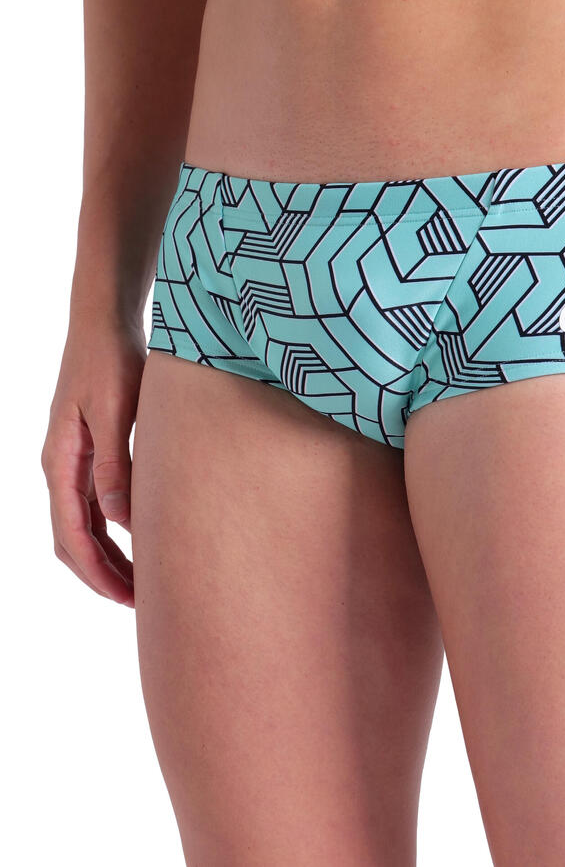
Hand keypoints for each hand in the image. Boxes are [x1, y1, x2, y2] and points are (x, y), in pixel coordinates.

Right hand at [41, 320, 146, 606]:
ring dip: (108, 557)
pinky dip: (112, 531)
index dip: (99, 573)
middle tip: (144, 603)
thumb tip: (119, 520)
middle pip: (73, 541)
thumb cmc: (112, 359)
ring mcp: (73, 459)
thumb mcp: (117, 411)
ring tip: (144, 582)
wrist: (105, 321)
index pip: (72, 537)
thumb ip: (116, 465)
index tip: (129, 599)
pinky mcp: (90, 449)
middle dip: (103, 576)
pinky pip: (93, 504)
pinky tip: (141, 538)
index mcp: (60, 461)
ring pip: (82, 526)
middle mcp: (61, 466)